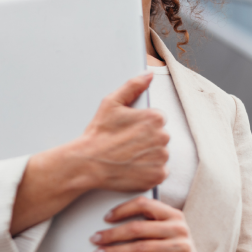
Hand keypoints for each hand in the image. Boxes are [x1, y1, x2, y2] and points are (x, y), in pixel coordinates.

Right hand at [71, 72, 169, 193]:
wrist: (89, 163)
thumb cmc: (99, 134)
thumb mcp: (111, 103)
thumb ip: (133, 86)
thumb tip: (148, 76)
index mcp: (155, 118)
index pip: (157, 119)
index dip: (141, 125)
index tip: (128, 131)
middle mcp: (162, 138)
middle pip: (160, 137)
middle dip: (146, 140)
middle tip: (126, 144)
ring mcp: (161, 158)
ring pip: (160, 154)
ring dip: (148, 155)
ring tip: (128, 156)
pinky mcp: (158, 176)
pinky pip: (159, 171)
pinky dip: (149, 171)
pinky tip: (133, 167)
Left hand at [90, 196, 209, 251]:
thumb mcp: (163, 235)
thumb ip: (146, 226)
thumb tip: (109, 224)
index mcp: (174, 215)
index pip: (145, 204)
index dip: (123, 209)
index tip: (106, 218)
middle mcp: (179, 229)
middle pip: (138, 228)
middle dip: (112, 234)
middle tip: (94, 239)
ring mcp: (181, 248)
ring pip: (140, 248)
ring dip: (115, 251)